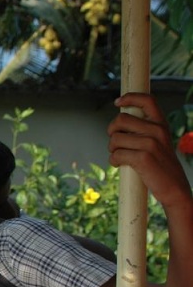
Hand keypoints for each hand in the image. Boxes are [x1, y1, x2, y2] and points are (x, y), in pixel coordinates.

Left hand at [110, 93, 192, 210]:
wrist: (175, 189)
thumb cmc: (160, 166)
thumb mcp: (158, 143)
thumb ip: (144, 131)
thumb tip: (118, 123)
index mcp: (161, 124)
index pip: (147, 100)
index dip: (129, 97)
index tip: (117, 102)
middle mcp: (157, 130)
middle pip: (120, 120)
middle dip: (111, 132)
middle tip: (116, 144)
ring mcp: (151, 143)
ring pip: (114, 139)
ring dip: (112, 149)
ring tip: (120, 156)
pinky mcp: (143, 158)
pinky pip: (115, 155)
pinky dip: (113, 161)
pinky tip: (120, 165)